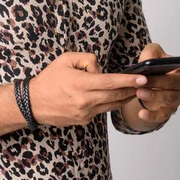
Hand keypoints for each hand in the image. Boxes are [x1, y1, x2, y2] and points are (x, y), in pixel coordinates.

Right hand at [29, 52, 147, 126]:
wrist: (34, 102)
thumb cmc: (50, 79)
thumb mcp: (66, 59)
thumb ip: (88, 60)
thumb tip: (101, 70)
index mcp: (81, 84)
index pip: (111, 82)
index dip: (128, 80)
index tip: (142, 78)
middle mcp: (85, 101)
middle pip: (116, 96)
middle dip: (132, 90)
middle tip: (145, 84)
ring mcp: (85, 113)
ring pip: (112, 105)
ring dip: (125, 98)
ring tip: (135, 91)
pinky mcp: (84, 120)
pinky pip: (102, 111)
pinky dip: (110, 103)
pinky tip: (114, 97)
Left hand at [135, 43, 179, 122]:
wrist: (148, 85)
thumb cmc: (154, 68)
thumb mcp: (151, 54)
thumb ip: (151, 53)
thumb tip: (148, 61)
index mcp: (179, 68)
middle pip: (172, 83)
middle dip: (157, 82)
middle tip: (144, 81)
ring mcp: (177, 98)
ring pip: (167, 98)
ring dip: (153, 96)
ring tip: (140, 93)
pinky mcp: (169, 110)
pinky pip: (162, 115)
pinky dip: (152, 115)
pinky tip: (142, 114)